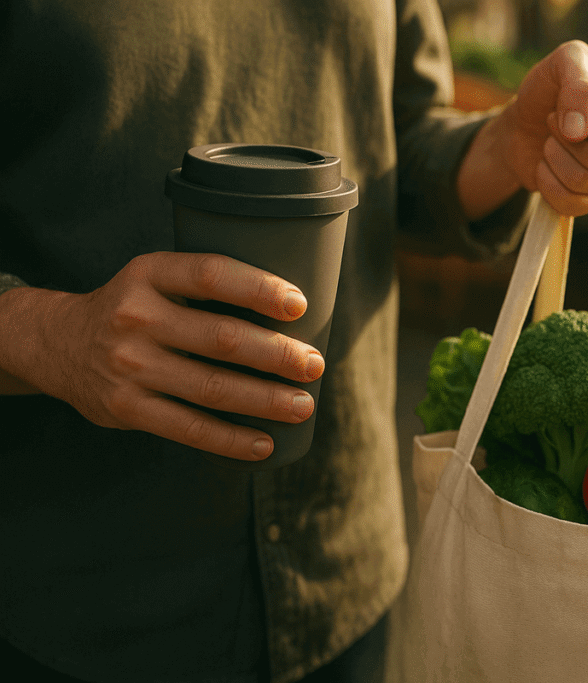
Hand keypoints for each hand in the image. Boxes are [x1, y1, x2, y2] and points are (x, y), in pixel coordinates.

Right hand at [0, 252, 323, 460]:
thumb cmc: (135, 309)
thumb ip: (205, 289)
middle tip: (314, 365)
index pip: (211, 275)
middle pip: (222, 338)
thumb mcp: (156, 280)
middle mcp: (136, 317)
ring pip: (212, 388)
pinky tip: (265, 443)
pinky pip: (188, 428)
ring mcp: (128, 366)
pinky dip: (231, 439)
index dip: (259, 288)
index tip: (300, 305)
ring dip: (265, 400)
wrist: (56, 342)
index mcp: (149, 274)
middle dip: (277, 355)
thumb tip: (295, 312)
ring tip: (303, 405)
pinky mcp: (125, 408)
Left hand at [457, 40, 587, 218]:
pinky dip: (548, 184)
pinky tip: (546, 166)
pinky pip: (574, 205)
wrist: (521, 123)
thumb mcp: (563, 62)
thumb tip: (579, 132)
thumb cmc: (549, 88)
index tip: (567, 104)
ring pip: (586, 182)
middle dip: (566, 139)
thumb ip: (578, 82)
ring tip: (550, 140)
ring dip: (554, 158)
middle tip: (554, 119)